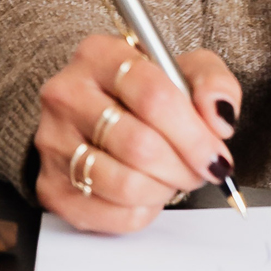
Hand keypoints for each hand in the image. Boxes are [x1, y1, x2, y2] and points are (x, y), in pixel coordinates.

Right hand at [35, 35, 241, 232]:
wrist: (99, 118)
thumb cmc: (146, 95)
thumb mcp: (188, 72)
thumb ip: (215, 84)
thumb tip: (219, 119)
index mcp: (100, 55)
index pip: (153, 96)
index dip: (194, 135)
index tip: (216, 155)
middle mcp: (67, 94)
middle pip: (140, 145)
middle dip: (184, 167)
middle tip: (200, 170)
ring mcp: (53, 141)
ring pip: (125, 184)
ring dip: (163, 189)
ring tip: (171, 177)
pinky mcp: (51, 185)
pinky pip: (111, 214)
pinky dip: (143, 211)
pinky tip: (147, 193)